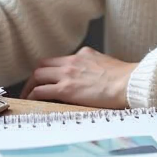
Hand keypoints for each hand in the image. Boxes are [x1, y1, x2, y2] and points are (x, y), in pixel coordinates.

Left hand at [21, 47, 136, 109]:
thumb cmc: (124, 78)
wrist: (128, 83)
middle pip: (43, 65)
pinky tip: (31, 101)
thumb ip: (95, 67)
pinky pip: (41, 91)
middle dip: (36, 76)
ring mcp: (67, 75)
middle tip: (32, 86)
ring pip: (38, 76)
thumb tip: (93, 76)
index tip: (48, 78)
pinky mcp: (66, 89)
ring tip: (27, 96)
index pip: (59, 60)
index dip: (50, 69)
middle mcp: (72, 61)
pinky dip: (33, 95)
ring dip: (30, 86)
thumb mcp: (107, 64)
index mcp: (83, 54)